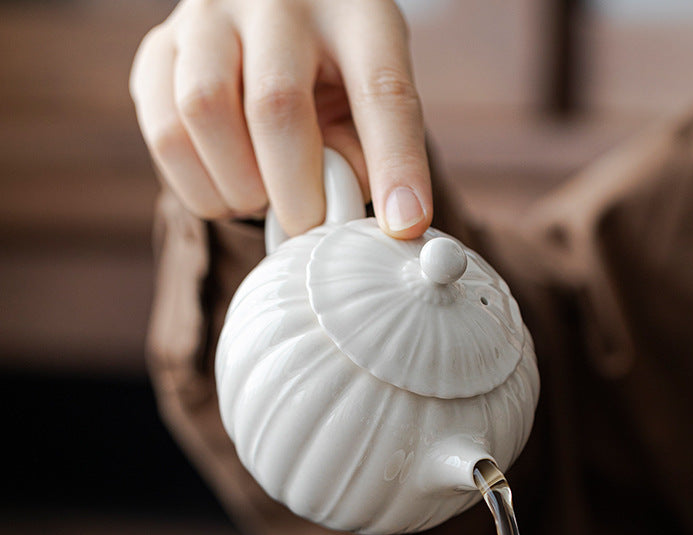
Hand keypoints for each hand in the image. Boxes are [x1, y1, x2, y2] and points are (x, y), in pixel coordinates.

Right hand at [130, 0, 431, 238]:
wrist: (265, 30)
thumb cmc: (331, 79)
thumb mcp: (367, 104)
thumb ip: (367, 154)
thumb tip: (340, 216)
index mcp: (355, 11)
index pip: (381, 89)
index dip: (395, 164)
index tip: (404, 225)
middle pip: (276, 105)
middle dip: (295, 192)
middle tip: (306, 225)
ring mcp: (208, 16)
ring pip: (204, 111)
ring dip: (238, 186)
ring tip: (262, 199)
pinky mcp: (158, 49)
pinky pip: (164, 132)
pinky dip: (198, 186)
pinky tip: (228, 187)